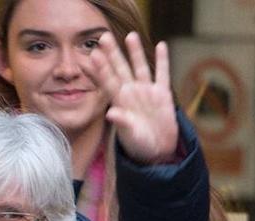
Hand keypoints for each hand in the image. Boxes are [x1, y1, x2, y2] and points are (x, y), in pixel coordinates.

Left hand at [80, 31, 177, 164]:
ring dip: (135, 52)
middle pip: (121, 70)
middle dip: (113, 54)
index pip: (107, 82)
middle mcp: (131, 93)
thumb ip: (122, 122)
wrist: (158, 151)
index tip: (91, 56)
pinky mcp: (162, 94)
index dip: (100, 70)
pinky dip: (162, 61)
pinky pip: (162, 74)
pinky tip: (161, 46)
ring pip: (140, 68)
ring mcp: (147, 92)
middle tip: (103, 37)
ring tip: (130, 35)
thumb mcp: (130, 135)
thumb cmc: (139, 145)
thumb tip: (111, 113)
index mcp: (120, 103)